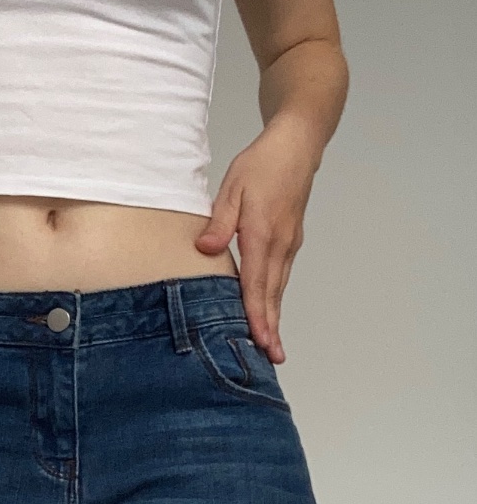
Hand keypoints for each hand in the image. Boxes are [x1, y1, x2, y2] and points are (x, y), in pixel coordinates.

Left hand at [194, 117, 317, 362]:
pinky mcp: (289, 240)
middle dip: (270, 326)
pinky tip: (270, 311)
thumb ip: (219, 221)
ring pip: (278, 287)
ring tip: (272, 345)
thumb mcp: (232, 187)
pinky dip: (275, 297)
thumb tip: (206, 250)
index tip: (258, 337)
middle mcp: (279, 244)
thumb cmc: (262, 164)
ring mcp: (288, 243)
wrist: (298, 146)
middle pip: (272, 293)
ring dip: (274, 316)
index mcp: (262, 233)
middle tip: (272, 356)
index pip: (257, 281)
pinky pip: (280, 275)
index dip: (256, 312)